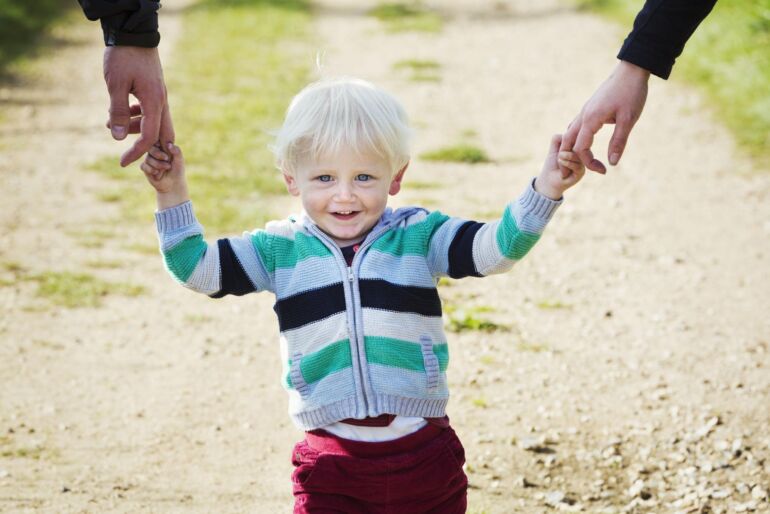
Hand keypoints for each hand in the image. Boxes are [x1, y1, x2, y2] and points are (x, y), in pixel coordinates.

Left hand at [103, 46, 174, 166]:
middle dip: (147, 148)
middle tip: (129, 155)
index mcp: (154, 103)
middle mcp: (162, 102)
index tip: (122, 162)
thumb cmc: (123, 58)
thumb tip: (119, 139)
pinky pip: (152, 112)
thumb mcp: (115, 85)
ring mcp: (160, 97)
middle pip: (162, 135)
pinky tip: (122, 111)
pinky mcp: (156, 92)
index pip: (149, 137)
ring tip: (112, 123)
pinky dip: (138, 118)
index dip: (136, 152)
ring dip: (136, 129)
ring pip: (155, 124)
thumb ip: (118, 112)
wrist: (134, 35)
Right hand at [141, 142, 185, 195]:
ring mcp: (148, 159)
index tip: (165, 149)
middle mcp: (154, 152)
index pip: (156, 140)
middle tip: (167, 159)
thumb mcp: (179, 160)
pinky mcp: (145, 167)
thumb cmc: (177, 170)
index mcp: (162, 147)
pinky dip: (151, 170)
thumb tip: (169, 144)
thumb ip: (176, 151)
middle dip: (158, 154)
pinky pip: (144, 166)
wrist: (173, 184)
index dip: (159, 144)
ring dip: (158, 165)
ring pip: (148, 159)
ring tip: (166, 168)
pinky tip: (158, 174)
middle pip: (150, 148)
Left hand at [535, 134, 584, 199]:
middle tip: (558, 154)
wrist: (549, 180)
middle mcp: (583, 155)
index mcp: (578, 148)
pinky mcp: (581, 172)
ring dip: (565, 155)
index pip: (576, 138)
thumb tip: (566, 134)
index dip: (567, 140)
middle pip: (577, 144)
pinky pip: (577, 165)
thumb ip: (558, 139)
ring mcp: (583, 163)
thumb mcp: (554, 149)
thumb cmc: (552, 164)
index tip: (559, 148)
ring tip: (559, 159)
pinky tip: (561, 162)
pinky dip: (567, 163)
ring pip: (577, 154)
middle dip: (565, 147)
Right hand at [560, 60, 649, 173]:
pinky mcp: (589, 108)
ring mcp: (585, 111)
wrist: (631, 70)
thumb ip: (618, 142)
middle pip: (568, 142)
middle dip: (570, 159)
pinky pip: (576, 126)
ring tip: (579, 161)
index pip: (580, 149)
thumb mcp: (628, 120)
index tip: (603, 170)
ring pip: (570, 133)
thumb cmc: (631, 93)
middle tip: (573, 173)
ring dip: (572, 149)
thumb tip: (612, 163)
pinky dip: (576, 139)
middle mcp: (583, 116)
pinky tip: (584, 144)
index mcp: (590, 119)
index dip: (589, 163)